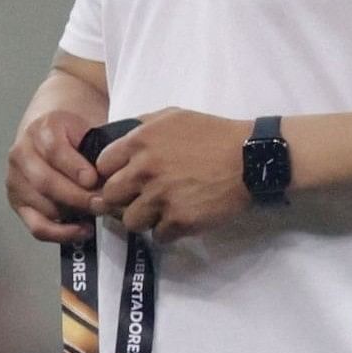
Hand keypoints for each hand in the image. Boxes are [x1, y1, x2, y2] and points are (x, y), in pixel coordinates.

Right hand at [7, 104, 101, 242]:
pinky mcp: (17, 202)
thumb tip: (112, 179)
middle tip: (103, 204)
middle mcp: (22, 153)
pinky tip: (81, 230)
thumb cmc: (73, 133)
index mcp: (41, 129)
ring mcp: (16, 179)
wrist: (50, 131)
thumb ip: (96, 149)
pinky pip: (37, 226)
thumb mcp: (87, 129)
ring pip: (43, 206)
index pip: (54, 150)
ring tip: (96, 212)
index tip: (94, 179)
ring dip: (73, 214)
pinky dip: (61, 233)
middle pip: (45, 182)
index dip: (75, 168)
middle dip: (78, 197)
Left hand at [92, 108, 252, 239]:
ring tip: (161, 211)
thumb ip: (142, 126)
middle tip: (138, 199)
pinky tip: (180, 218)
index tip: (123, 178)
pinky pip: (159, 236)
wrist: (250, 157)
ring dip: (143, 219)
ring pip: (130, 221)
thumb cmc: (212, 134)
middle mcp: (144, 170)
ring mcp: (161, 197)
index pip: (102, 166)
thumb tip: (119, 139)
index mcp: (139, 142)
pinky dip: (168, 231)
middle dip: (122, 199)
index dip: (111, 174)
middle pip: (110, 197)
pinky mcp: (179, 220)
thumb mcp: (173, 116)